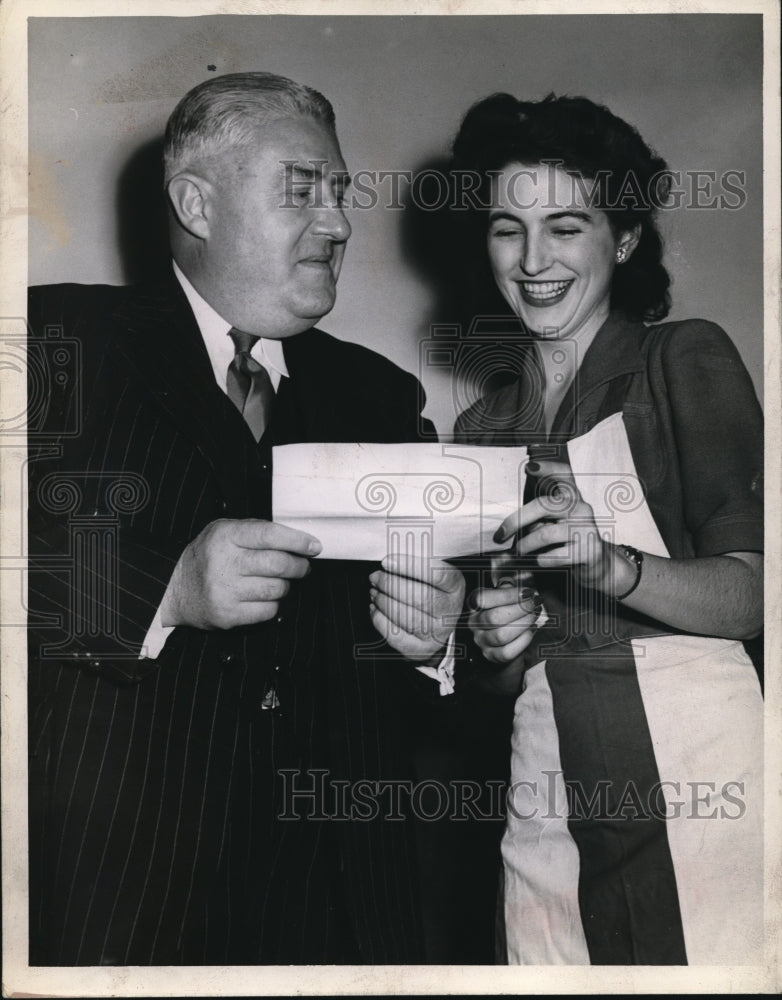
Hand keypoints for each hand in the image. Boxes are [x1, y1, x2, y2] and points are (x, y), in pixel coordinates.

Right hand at [160, 519, 320, 629]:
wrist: (176, 589)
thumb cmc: (208, 557)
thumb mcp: (224, 531)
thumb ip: (256, 531)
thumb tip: (298, 540)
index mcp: (225, 536)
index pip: (270, 535)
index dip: (297, 541)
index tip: (313, 546)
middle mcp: (224, 562)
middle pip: (279, 564)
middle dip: (299, 566)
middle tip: (302, 566)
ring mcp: (225, 591)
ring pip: (278, 589)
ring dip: (285, 585)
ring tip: (278, 581)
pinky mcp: (228, 615)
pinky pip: (268, 610)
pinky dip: (273, 604)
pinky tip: (264, 596)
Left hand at [368, 555, 464, 661]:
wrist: (438, 623)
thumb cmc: (431, 591)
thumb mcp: (432, 574)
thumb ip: (416, 566)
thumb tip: (389, 563)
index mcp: (455, 587)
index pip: (438, 575)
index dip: (410, 567)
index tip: (387, 562)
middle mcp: (450, 612)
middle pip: (420, 597)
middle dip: (390, 585)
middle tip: (375, 577)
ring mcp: (437, 633)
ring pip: (406, 617)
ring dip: (383, 601)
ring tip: (374, 591)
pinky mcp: (420, 648)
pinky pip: (395, 635)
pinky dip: (379, 619)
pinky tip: (375, 608)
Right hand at [468, 580, 539, 665]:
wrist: (505, 638)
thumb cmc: (506, 612)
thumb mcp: (504, 596)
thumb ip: (509, 589)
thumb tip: (522, 588)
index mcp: (474, 605)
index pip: (483, 598)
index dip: (507, 595)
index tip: (526, 592)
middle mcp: (474, 623)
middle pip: (494, 617)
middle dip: (520, 609)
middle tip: (535, 603)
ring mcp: (481, 641)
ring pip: (501, 635)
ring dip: (523, 624)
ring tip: (534, 615)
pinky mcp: (491, 655)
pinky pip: (507, 652)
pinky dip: (523, 640)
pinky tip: (531, 630)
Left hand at [495, 460, 613, 591]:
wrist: (597, 564)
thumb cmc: (566, 539)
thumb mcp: (553, 521)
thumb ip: (536, 515)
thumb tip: (505, 525)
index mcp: (571, 496)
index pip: (563, 473)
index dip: (547, 468)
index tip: (529, 467)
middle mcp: (581, 507)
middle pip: (543, 506)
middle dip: (515, 521)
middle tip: (500, 536)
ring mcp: (587, 527)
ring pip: (545, 534)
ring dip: (526, 546)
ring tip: (518, 552)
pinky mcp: (589, 549)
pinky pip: (555, 555)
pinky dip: (540, 560)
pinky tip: (538, 561)